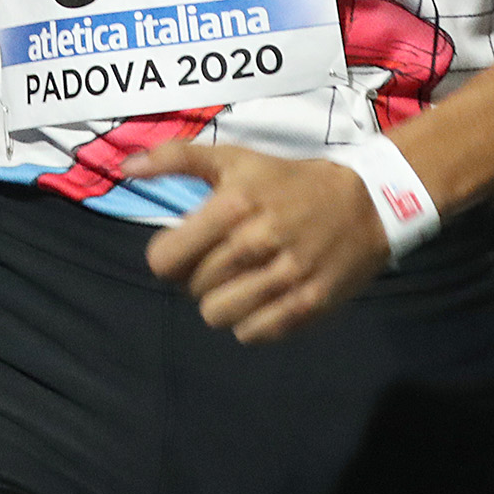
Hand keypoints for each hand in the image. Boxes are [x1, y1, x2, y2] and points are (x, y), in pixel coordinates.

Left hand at [126, 141, 390, 342]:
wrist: (367, 201)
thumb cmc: (289, 180)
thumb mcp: (235, 158)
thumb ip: (177, 158)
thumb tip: (126, 168)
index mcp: (233, 204)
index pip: (165, 260)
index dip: (168, 258)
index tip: (186, 250)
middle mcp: (256, 241)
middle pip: (191, 290)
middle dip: (200, 277)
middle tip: (224, 261)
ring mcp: (285, 277)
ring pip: (217, 316)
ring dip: (224, 302)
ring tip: (242, 281)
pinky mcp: (307, 305)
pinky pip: (252, 335)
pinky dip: (252, 321)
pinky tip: (265, 297)